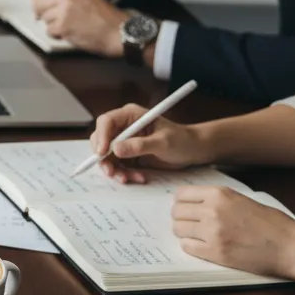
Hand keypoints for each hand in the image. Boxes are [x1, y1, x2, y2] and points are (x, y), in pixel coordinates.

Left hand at [30, 0, 129, 56]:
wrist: (118, 31)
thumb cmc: (107, 13)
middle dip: (40, 7)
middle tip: (44, 13)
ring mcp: (64, 10)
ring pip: (43, 15)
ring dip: (51, 21)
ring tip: (65, 23)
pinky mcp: (63, 26)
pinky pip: (49, 29)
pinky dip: (56, 33)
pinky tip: (67, 32)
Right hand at [91, 104, 212, 182]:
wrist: (193, 151)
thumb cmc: (182, 140)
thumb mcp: (163, 142)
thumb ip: (140, 146)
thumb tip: (116, 149)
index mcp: (130, 116)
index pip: (106, 122)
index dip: (101, 137)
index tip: (102, 153)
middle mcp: (124, 127)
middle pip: (101, 139)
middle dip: (104, 157)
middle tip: (110, 171)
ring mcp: (125, 141)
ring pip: (108, 156)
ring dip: (115, 169)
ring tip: (128, 178)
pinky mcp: (129, 155)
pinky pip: (118, 166)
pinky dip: (124, 174)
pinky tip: (138, 177)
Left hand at [172, 186, 294, 277]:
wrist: (290, 246)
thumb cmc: (272, 223)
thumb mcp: (242, 199)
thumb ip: (218, 199)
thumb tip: (193, 201)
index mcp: (219, 194)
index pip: (181, 194)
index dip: (181, 202)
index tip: (185, 208)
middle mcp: (212, 210)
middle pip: (176, 212)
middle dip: (181, 218)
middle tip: (190, 224)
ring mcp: (213, 232)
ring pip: (178, 229)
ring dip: (185, 233)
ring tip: (197, 235)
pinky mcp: (216, 252)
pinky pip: (187, 247)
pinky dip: (191, 246)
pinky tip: (202, 246)